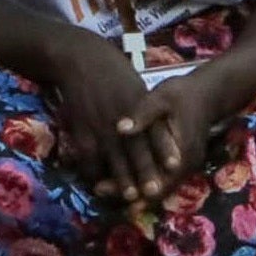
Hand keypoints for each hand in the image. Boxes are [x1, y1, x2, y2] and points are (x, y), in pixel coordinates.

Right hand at [34, 36, 156, 194]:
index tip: (175, 164)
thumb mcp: (136, 87)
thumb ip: (147, 112)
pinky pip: (89, 157)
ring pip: (113, 157)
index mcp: (139, 104)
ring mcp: (100, 125)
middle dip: (146, 171)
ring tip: (131, 196)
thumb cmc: (114, 72)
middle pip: (136, 148)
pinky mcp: (82, 130)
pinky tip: (100, 185)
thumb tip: (158, 135)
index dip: (164, 148)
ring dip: (122, 178)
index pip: (155, 129)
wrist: (80, 60)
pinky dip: (95, 172)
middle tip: (155, 191)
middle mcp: (122, 117)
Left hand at [114, 64, 244, 199]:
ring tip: (104, 189)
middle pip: (156, 190)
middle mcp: (186, 167)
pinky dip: (142, 183)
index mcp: (183, 152)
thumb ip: (142, 114)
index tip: (106, 186)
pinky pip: (162, 180)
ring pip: (159, 188)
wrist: (209, 94)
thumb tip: (120, 128)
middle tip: (99, 190)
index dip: (132, 186)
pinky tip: (123, 180)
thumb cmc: (184, 94)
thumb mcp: (162, 97)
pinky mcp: (180, 165)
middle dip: (127, 193)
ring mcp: (185, 168)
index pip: (157, 179)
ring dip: (134, 191)